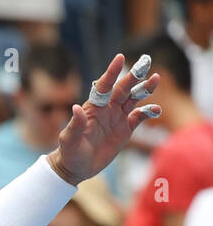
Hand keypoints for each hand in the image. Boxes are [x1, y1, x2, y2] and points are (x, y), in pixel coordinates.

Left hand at [50, 53, 160, 186]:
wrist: (76, 168)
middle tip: (145, 62)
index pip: (104, 87)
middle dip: (134, 76)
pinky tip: (156, 110)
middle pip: (123, 89)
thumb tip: (75, 108)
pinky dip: (148, 112)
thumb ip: (75, 125)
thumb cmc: (69, 152)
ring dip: (144, 89)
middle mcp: (107, 109)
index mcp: (93, 108)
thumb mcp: (69, 140)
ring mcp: (117, 118)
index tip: (120, 58)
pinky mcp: (125, 129)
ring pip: (133, 99)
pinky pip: (140, 117)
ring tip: (155, 78)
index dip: (112, 73)